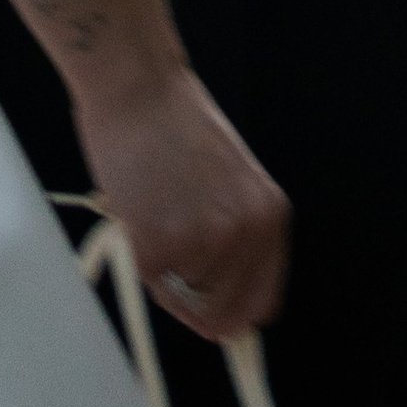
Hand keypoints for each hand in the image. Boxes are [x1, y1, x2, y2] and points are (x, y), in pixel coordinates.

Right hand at [71, 63, 290, 345]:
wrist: (137, 86)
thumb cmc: (174, 123)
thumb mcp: (230, 180)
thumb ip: (234, 232)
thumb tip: (223, 305)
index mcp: (269, 216)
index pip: (262, 301)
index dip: (235, 315)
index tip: (215, 320)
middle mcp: (245, 233)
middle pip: (219, 310)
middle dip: (193, 294)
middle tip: (168, 250)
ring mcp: (203, 242)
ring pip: (181, 294)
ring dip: (164, 267)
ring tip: (154, 209)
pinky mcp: (159, 245)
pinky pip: (149, 280)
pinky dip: (138, 256)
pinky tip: (138, 210)